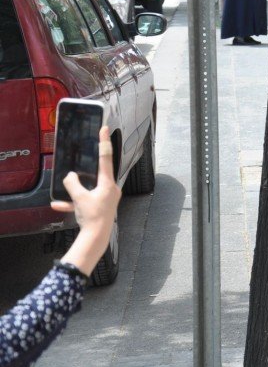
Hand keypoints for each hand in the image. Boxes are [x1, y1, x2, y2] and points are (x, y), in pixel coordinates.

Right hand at [52, 127, 121, 275]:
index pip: (106, 158)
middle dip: (88, 169)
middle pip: (98, 173)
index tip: (104, 128)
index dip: (104, 142)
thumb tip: (69, 176)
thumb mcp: (79, 198)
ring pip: (89, 189)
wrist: (96, 238)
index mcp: (108, 184)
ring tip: (65, 193)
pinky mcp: (101, 206)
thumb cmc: (92, 217)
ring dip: (76, 191)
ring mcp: (107, 198)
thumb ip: (72, 184)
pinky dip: (74, 202)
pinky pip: (86, 200)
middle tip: (86, 155)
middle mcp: (111, 189)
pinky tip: (59, 205)